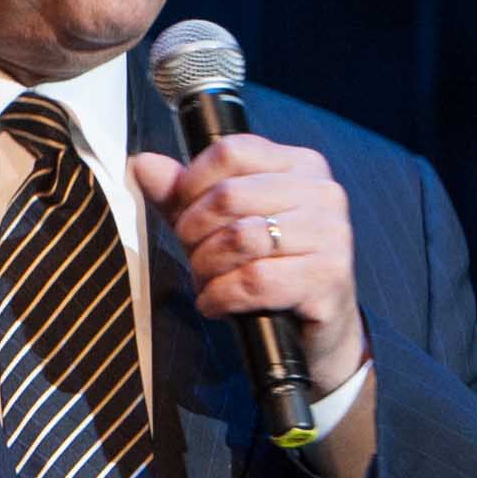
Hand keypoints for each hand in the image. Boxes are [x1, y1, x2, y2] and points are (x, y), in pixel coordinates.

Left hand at [129, 135, 367, 393]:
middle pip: (229, 195)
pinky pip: (253, 281)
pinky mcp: (328, 277)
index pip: (230, 152)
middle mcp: (322, 192)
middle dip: (194, 233)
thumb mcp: (221, 225)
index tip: (183, 215)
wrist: (316, 325)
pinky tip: (217, 303)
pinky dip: (221, 296)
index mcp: (299, 165)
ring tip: (207, 281)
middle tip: (193, 256)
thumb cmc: (267, 266)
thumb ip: (183, 195)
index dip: (190, 185)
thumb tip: (144, 165)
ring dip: (206, 267)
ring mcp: (331, 234)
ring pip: (239, 238)